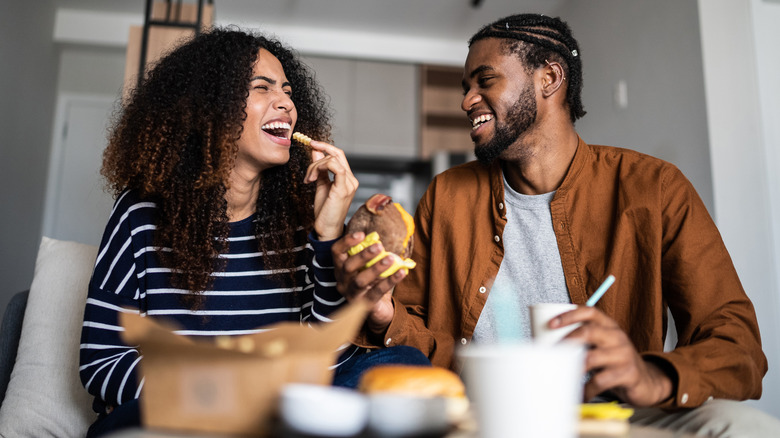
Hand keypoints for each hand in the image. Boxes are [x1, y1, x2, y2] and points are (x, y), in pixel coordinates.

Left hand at [304, 141, 357, 240]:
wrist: (327, 229)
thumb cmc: (325, 210)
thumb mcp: (321, 184)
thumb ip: (320, 168)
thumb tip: (315, 151)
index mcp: (347, 178)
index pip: (339, 155)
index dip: (325, 146)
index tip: (311, 143)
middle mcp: (351, 179)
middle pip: (336, 154)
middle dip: (318, 156)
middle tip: (307, 169)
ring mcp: (350, 184)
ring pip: (333, 160)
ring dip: (316, 165)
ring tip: (309, 179)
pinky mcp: (343, 189)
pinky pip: (336, 167)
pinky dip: (321, 167)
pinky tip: (313, 178)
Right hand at [332, 232, 406, 334]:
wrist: (377, 310)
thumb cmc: (372, 283)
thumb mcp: (369, 267)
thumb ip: (371, 256)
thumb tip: (379, 241)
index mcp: (341, 269)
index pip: (336, 253)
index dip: (346, 242)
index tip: (362, 234)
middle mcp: (342, 282)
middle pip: (347, 266)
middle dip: (363, 255)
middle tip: (379, 246)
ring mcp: (351, 295)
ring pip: (360, 281)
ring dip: (376, 268)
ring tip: (390, 259)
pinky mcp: (364, 305)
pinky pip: (376, 292)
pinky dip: (390, 281)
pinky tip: (401, 273)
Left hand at [553, 306, 673, 405]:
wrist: (646, 381)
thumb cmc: (614, 361)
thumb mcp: (602, 344)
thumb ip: (582, 340)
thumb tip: (545, 341)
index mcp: (608, 325)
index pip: (589, 311)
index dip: (569, 315)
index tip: (551, 324)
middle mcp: (617, 336)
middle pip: (589, 332)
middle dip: (567, 340)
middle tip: (552, 351)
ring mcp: (623, 355)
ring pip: (593, 358)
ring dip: (573, 368)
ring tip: (560, 375)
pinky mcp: (627, 374)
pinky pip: (600, 381)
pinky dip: (586, 389)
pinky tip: (580, 394)